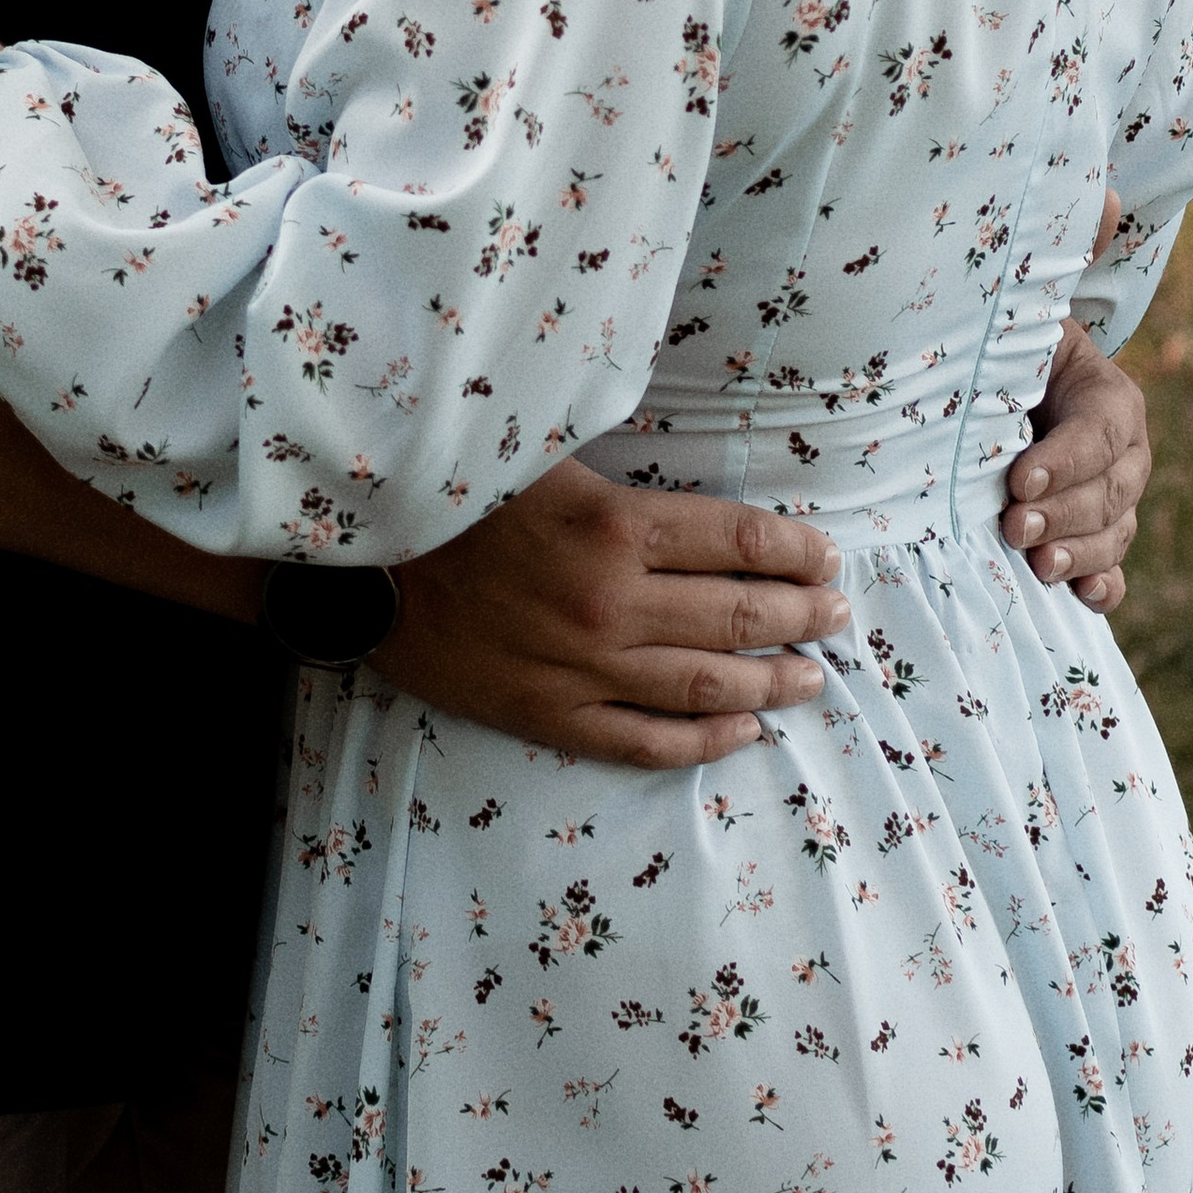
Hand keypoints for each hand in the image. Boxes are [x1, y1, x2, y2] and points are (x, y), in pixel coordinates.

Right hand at [375, 457, 849, 765]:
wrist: (354, 562)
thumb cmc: (449, 493)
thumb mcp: (537, 450)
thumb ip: (615, 465)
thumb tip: (689, 474)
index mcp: (613, 525)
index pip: (739, 540)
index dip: (795, 550)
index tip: (827, 555)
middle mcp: (610, 603)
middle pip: (738, 615)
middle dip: (803, 615)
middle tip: (839, 614)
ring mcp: (582, 668)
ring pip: (705, 685)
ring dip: (773, 682)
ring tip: (814, 678)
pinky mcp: (548, 714)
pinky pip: (645, 742)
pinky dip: (703, 742)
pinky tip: (743, 732)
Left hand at [1001, 319, 1148, 612]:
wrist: (1016, 387)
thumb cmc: (1007, 358)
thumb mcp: (1017, 342)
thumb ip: (1007, 356)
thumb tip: (970, 378)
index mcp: (1110, 398)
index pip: (1098, 432)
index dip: (1065, 461)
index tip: (1019, 481)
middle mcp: (1126, 453)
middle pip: (1109, 491)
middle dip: (1061, 514)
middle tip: (1015, 526)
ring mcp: (1120, 499)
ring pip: (1114, 533)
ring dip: (1077, 553)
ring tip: (1039, 564)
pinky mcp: (1103, 536)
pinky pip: (1115, 568)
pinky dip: (1103, 586)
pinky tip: (1084, 595)